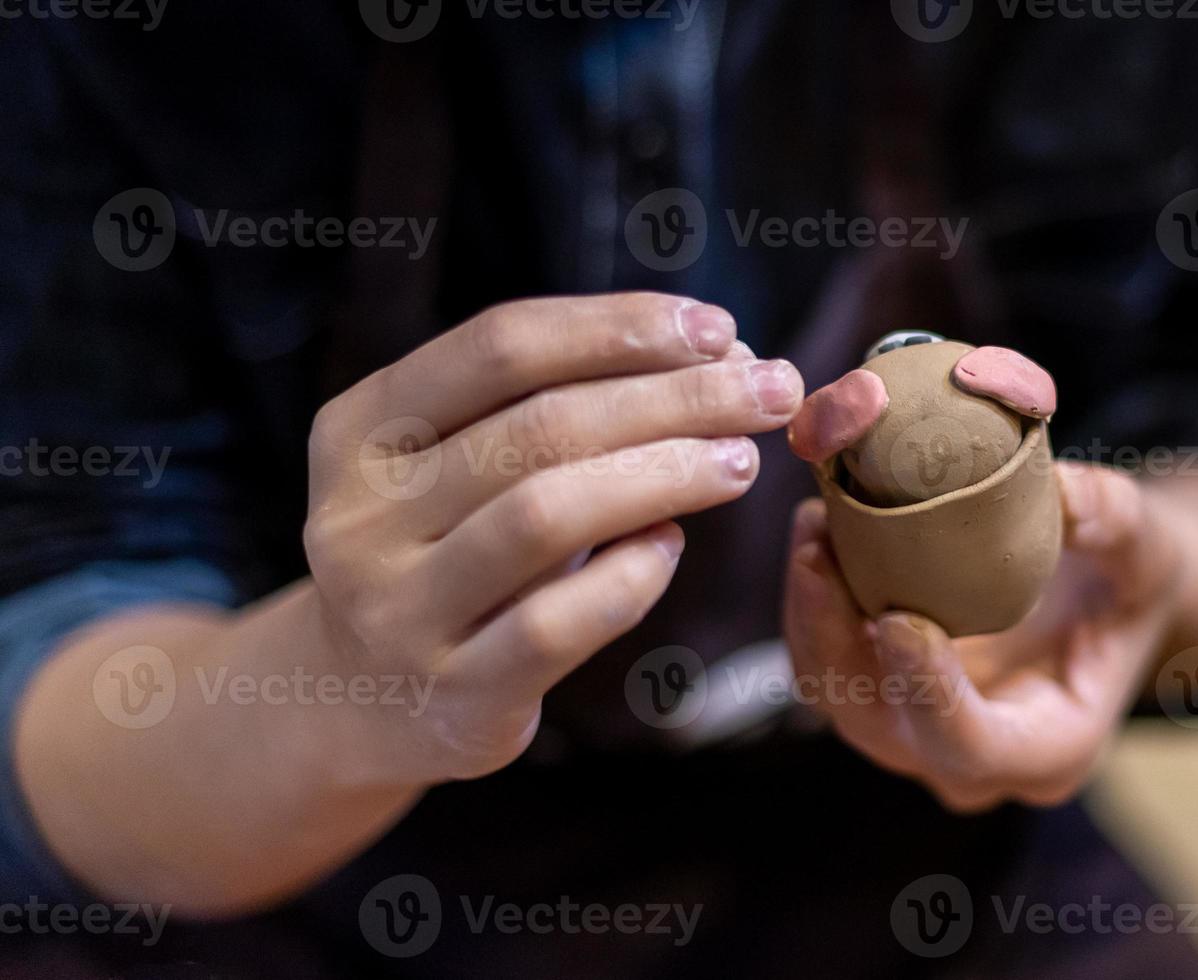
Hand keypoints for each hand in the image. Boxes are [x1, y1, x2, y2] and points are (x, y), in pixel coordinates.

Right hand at [305, 292, 802, 782]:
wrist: (361, 702)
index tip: (716, 326)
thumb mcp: (463, 466)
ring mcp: (399, 612)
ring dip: (665, 474)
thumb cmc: (449, 552)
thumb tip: (720, 355)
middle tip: (769, 390)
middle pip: (539, 425)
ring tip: (740, 461)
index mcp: (361, 430)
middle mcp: (360, 516)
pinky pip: (557, 624)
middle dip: (675, 397)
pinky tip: (671, 546)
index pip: (500, 345)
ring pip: (546, 514)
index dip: (617, 327)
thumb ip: (561, 407)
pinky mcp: (455, 696)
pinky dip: (631, 575)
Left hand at [782, 349, 1180, 809]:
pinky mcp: (877, 693)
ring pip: (834, 695)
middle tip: (819, 548)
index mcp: (1049, 749)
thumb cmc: (1127, 581)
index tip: (894, 620)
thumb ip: (1115, 522)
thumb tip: (1061, 493)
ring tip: (814, 523)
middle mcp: (970, 761)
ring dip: (810, 613)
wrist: (1094, 594)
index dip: (927, 692)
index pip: (973, 748)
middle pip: (879, 725)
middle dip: (834, 639)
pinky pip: (824, 661)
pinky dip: (811, 602)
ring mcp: (914, 732)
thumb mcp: (1148, 547)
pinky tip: (817, 529)